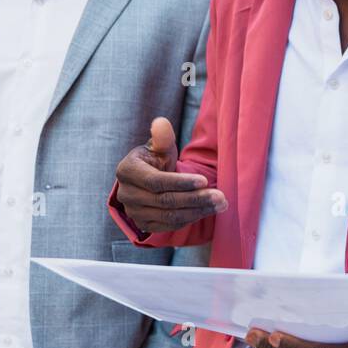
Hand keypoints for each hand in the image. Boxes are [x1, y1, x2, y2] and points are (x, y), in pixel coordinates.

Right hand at [114, 117, 226, 232]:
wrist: (148, 181)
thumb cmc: (156, 160)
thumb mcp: (159, 147)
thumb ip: (162, 137)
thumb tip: (161, 122)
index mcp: (127, 171)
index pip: (156, 181)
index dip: (181, 182)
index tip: (204, 180)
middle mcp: (126, 194)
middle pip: (165, 201)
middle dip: (196, 198)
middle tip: (221, 196)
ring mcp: (134, 212)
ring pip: (170, 216)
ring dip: (198, 211)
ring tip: (220, 204)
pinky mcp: (144, 225)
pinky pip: (170, 225)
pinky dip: (190, 218)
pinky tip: (206, 211)